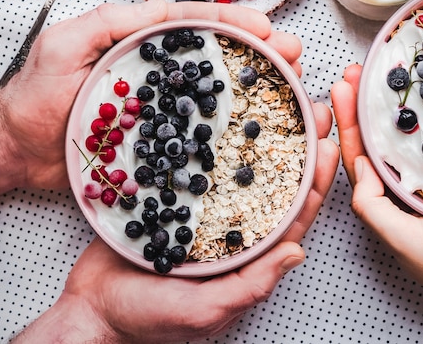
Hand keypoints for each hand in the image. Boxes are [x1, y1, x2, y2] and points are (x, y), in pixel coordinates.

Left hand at [0, 0, 301, 200]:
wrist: (19, 148)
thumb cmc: (38, 94)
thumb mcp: (68, 43)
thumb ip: (112, 21)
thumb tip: (165, 7)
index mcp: (145, 44)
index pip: (198, 26)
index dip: (236, 23)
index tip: (268, 27)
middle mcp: (163, 75)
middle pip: (221, 57)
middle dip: (263, 51)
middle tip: (294, 55)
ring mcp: (167, 110)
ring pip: (222, 93)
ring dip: (261, 85)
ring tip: (293, 83)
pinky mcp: (166, 143)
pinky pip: (206, 133)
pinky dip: (237, 127)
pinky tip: (262, 127)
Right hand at [12, 100, 338, 343]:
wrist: (93, 307)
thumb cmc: (147, 318)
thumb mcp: (205, 310)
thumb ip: (251, 284)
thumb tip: (299, 252)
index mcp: (251, 256)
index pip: (295, 215)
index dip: (317, 181)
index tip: (330, 145)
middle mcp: (237, 230)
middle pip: (278, 184)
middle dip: (299, 148)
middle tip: (313, 111)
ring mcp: (210, 213)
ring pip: (246, 170)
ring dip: (266, 139)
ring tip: (282, 105)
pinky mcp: (181, 199)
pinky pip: (207, 169)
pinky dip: (221, 144)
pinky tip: (228, 119)